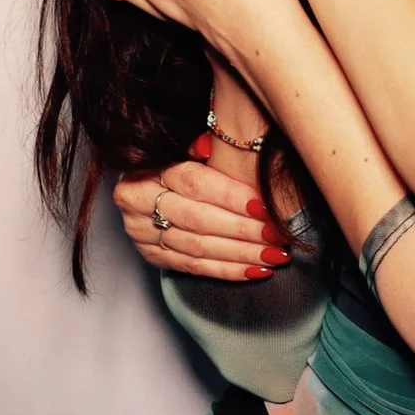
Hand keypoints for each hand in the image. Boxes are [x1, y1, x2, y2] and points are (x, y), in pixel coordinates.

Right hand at [114, 161, 291, 280]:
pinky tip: (255, 270)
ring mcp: (143, 233)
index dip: (231, 197)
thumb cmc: (175, 160)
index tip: (264, 207)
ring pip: (199, 248)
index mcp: (146, 169)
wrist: (148, 184)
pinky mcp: (153, 256)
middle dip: (242, 230)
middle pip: (198, 220)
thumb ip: (199, 147)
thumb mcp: (183, 145)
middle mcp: (138, 202)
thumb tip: (210, 144)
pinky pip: (194, 268)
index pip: (194, 184)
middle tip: (276, 235)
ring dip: (241, 254)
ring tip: (274, 255)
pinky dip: (228, 271)